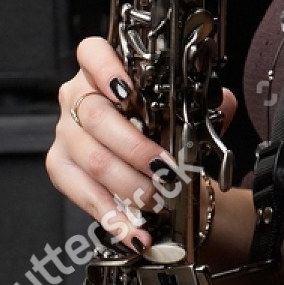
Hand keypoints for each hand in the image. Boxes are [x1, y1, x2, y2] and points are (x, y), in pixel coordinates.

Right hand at [46, 35, 237, 250]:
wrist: (148, 160)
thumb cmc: (158, 126)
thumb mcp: (181, 109)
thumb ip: (202, 102)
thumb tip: (223, 102)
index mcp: (102, 70)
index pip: (91, 53)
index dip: (104, 68)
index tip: (126, 88)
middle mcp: (77, 97)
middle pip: (97, 117)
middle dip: (137, 149)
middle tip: (167, 171)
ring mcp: (65, 132)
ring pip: (92, 159)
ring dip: (130, 185)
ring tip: (159, 199)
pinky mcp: (60, 167)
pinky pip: (81, 193)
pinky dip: (112, 217)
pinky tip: (134, 231)